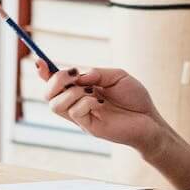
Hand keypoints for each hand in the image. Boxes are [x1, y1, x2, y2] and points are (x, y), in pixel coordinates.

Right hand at [39, 60, 165, 153]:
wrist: (150, 119)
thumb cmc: (134, 98)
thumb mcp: (117, 76)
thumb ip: (97, 73)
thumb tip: (79, 76)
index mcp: (81, 91)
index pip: (55, 84)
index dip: (44, 73)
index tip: (39, 61)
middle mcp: (77, 104)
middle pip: (48, 95)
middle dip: (55, 80)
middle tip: (74, 74)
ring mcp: (82, 118)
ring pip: (55, 106)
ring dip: (71, 91)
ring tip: (92, 90)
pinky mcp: (89, 127)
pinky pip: (75, 113)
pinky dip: (85, 102)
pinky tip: (100, 102)